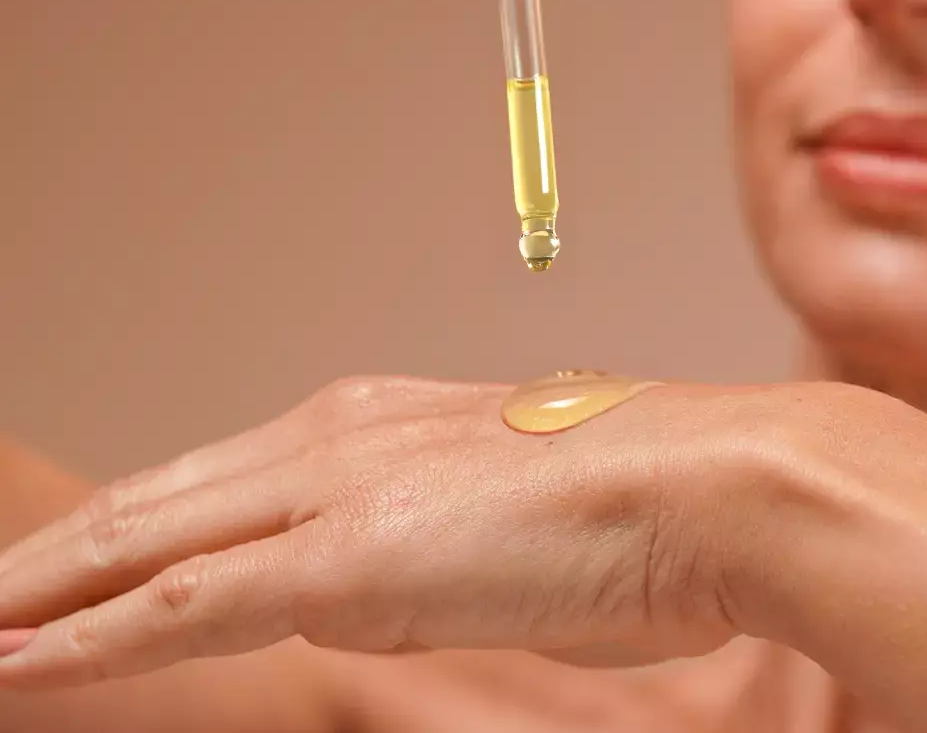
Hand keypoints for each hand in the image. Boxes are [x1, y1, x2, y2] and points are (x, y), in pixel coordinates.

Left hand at [0, 376, 747, 687]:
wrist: (697, 483)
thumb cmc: (622, 506)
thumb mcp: (497, 513)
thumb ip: (424, 533)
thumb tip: (393, 566)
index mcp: (371, 423)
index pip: (212, 480)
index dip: (130, 528)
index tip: (68, 567)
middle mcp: (336, 438)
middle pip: (157, 501)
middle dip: (53, 559)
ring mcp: (335, 491)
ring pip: (150, 543)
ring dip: (48, 596)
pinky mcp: (346, 559)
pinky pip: (188, 604)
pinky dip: (94, 640)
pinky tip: (22, 665)